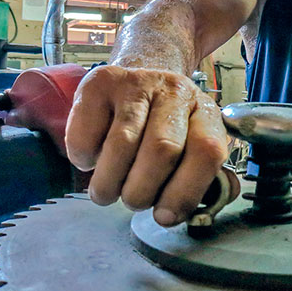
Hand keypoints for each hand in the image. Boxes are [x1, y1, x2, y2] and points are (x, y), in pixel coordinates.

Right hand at [65, 65, 232, 225]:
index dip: (185, 191)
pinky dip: (85, 159)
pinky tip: (94, 157)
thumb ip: (200, 180)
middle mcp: (175, 91)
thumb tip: (188, 211)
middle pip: (162, 149)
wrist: (139, 74)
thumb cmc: (165, 126)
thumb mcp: (191, 146)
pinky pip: (86, 134)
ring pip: (121, 145)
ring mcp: (137, 83)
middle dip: (141, 191)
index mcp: (206, 112)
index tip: (165, 217)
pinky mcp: (100, 83)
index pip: (206, 151)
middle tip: (132, 200)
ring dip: (109, 182)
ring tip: (107, 190)